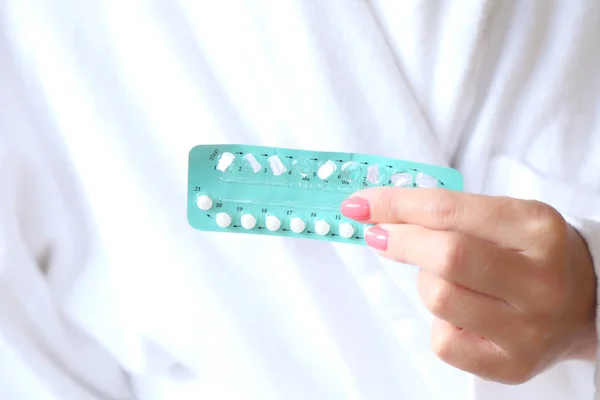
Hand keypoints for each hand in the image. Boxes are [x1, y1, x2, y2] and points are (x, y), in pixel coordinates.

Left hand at [340, 188, 596, 383]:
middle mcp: (539, 281)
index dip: (394, 205)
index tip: (360, 204)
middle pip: (443, 256)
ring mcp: (528, 330)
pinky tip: (461, 313)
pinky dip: (438, 322)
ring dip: (424, 281)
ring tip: (446, 278)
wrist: (585, 303)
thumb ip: (448, 214)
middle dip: (399, 241)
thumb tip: (379, 217)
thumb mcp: (504, 218)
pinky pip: (442, 342)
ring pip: (437, 297)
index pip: (448, 211)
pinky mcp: (511, 366)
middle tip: (381, 235)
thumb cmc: (531, 253)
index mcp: (536, 230)